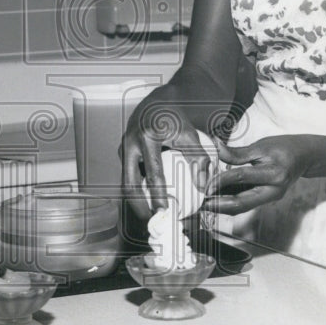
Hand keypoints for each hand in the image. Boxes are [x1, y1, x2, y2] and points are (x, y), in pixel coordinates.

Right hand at [120, 101, 211, 218]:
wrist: (157, 102)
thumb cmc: (175, 117)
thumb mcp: (190, 134)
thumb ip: (198, 159)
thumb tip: (202, 186)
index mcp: (147, 137)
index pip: (153, 174)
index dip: (158, 196)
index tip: (165, 213)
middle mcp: (130, 143)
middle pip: (129, 184)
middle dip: (138, 207)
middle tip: (152, 223)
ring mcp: (123, 148)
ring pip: (126, 181)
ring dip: (136, 201)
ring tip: (150, 217)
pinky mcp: (122, 152)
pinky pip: (128, 175)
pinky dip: (137, 191)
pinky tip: (148, 202)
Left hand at [203, 135, 312, 214]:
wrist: (303, 157)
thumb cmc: (283, 148)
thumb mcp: (261, 146)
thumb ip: (237, 152)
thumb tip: (216, 147)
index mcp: (274, 174)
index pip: (242, 177)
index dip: (221, 181)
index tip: (206, 184)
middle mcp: (273, 191)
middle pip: (242, 203)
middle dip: (220, 205)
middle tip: (202, 204)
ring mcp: (270, 197)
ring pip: (243, 207)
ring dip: (223, 207)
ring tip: (205, 204)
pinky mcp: (266, 198)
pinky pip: (246, 203)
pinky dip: (230, 202)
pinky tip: (217, 200)